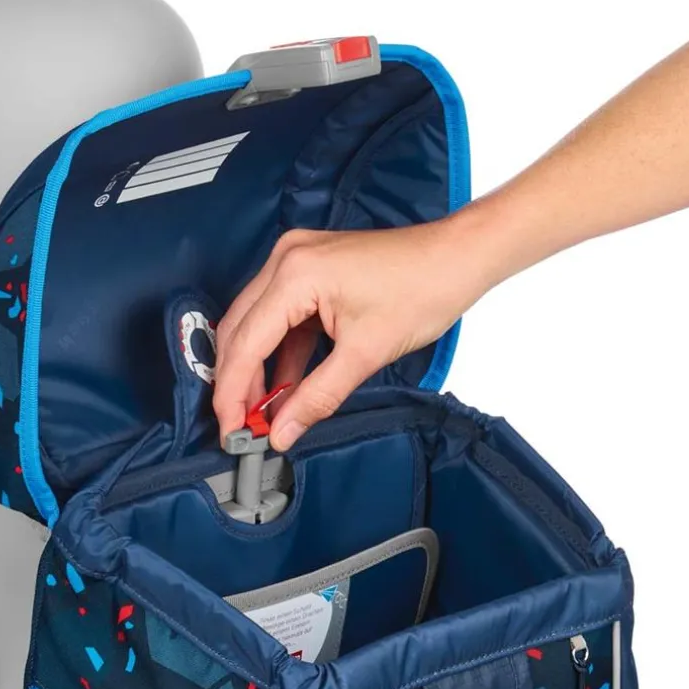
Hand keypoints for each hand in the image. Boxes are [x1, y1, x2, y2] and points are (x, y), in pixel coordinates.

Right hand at [213, 213, 495, 450]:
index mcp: (294, 274)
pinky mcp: (309, 270)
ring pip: (256, 324)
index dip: (233, 391)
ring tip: (263, 412)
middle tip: (242, 425)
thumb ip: (317, 397)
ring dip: (258, 369)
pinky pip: (280, 316)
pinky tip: (286, 386)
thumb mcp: (365, 354)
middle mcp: (286, 259)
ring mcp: (296, 260)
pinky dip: (281, 352)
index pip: (246, 342)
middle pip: (240, 330)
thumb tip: (282, 431)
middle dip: (238, 382)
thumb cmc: (423, 288)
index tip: (231, 428)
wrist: (457, 258)